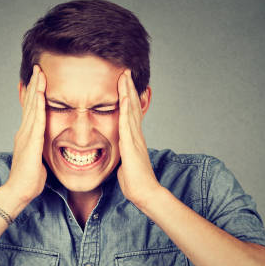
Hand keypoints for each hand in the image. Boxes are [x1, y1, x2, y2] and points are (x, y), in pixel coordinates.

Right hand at [4, 65, 46, 204]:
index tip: (37, 79)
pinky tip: (40, 94)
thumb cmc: (29, 179)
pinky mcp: (30, 142)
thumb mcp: (38, 158)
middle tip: (37, 67)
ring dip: (36, 89)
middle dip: (34, 84)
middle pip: (29, 103)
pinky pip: (36, 120)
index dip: (33, 93)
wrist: (18, 191)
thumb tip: (48, 145)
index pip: (30, 109)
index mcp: (26, 135)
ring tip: (39, 73)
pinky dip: (38, 105)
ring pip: (31, 107)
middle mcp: (23, 131)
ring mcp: (25, 136)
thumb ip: (41, 148)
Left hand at [116, 70, 159, 207]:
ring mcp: (135, 139)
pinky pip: (127, 124)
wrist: (145, 193)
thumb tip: (119, 154)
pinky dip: (126, 109)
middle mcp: (136, 135)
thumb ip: (123, 155)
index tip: (124, 83)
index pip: (131, 113)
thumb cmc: (135, 182)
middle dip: (128, 88)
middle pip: (133, 106)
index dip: (128, 97)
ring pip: (131, 110)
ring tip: (124, 75)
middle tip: (125, 71)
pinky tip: (125, 96)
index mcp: (134, 139)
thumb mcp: (125, 164)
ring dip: (127, 92)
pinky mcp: (131, 145)